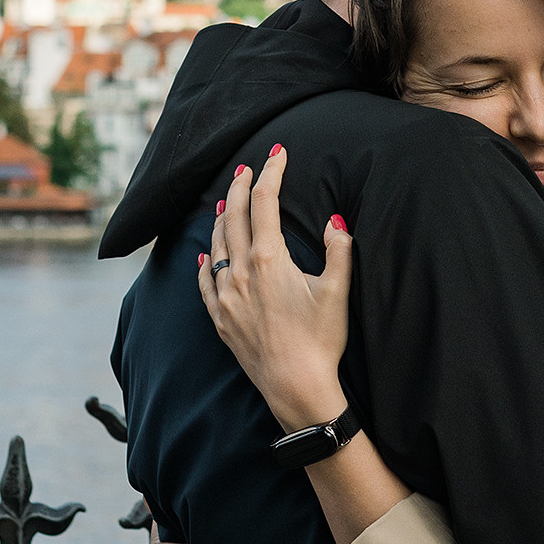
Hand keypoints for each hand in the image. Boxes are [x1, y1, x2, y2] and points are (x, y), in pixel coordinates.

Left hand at [198, 145, 353, 434]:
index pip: (265, 203)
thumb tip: (336, 219)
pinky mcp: (221, 319)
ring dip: (220, 219)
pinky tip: (205, 255)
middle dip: (239, 187)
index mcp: (270, 260)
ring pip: (216, 245)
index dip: (271, 174)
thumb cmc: (321, 341)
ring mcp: (226, 296)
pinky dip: (205, 262)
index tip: (277, 154)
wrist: (296, 388)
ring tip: (224, 203)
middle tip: (245, 168)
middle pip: (232, 217)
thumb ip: (338, 250)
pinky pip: (204, 282)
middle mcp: (241, 273)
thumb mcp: (337, 292)